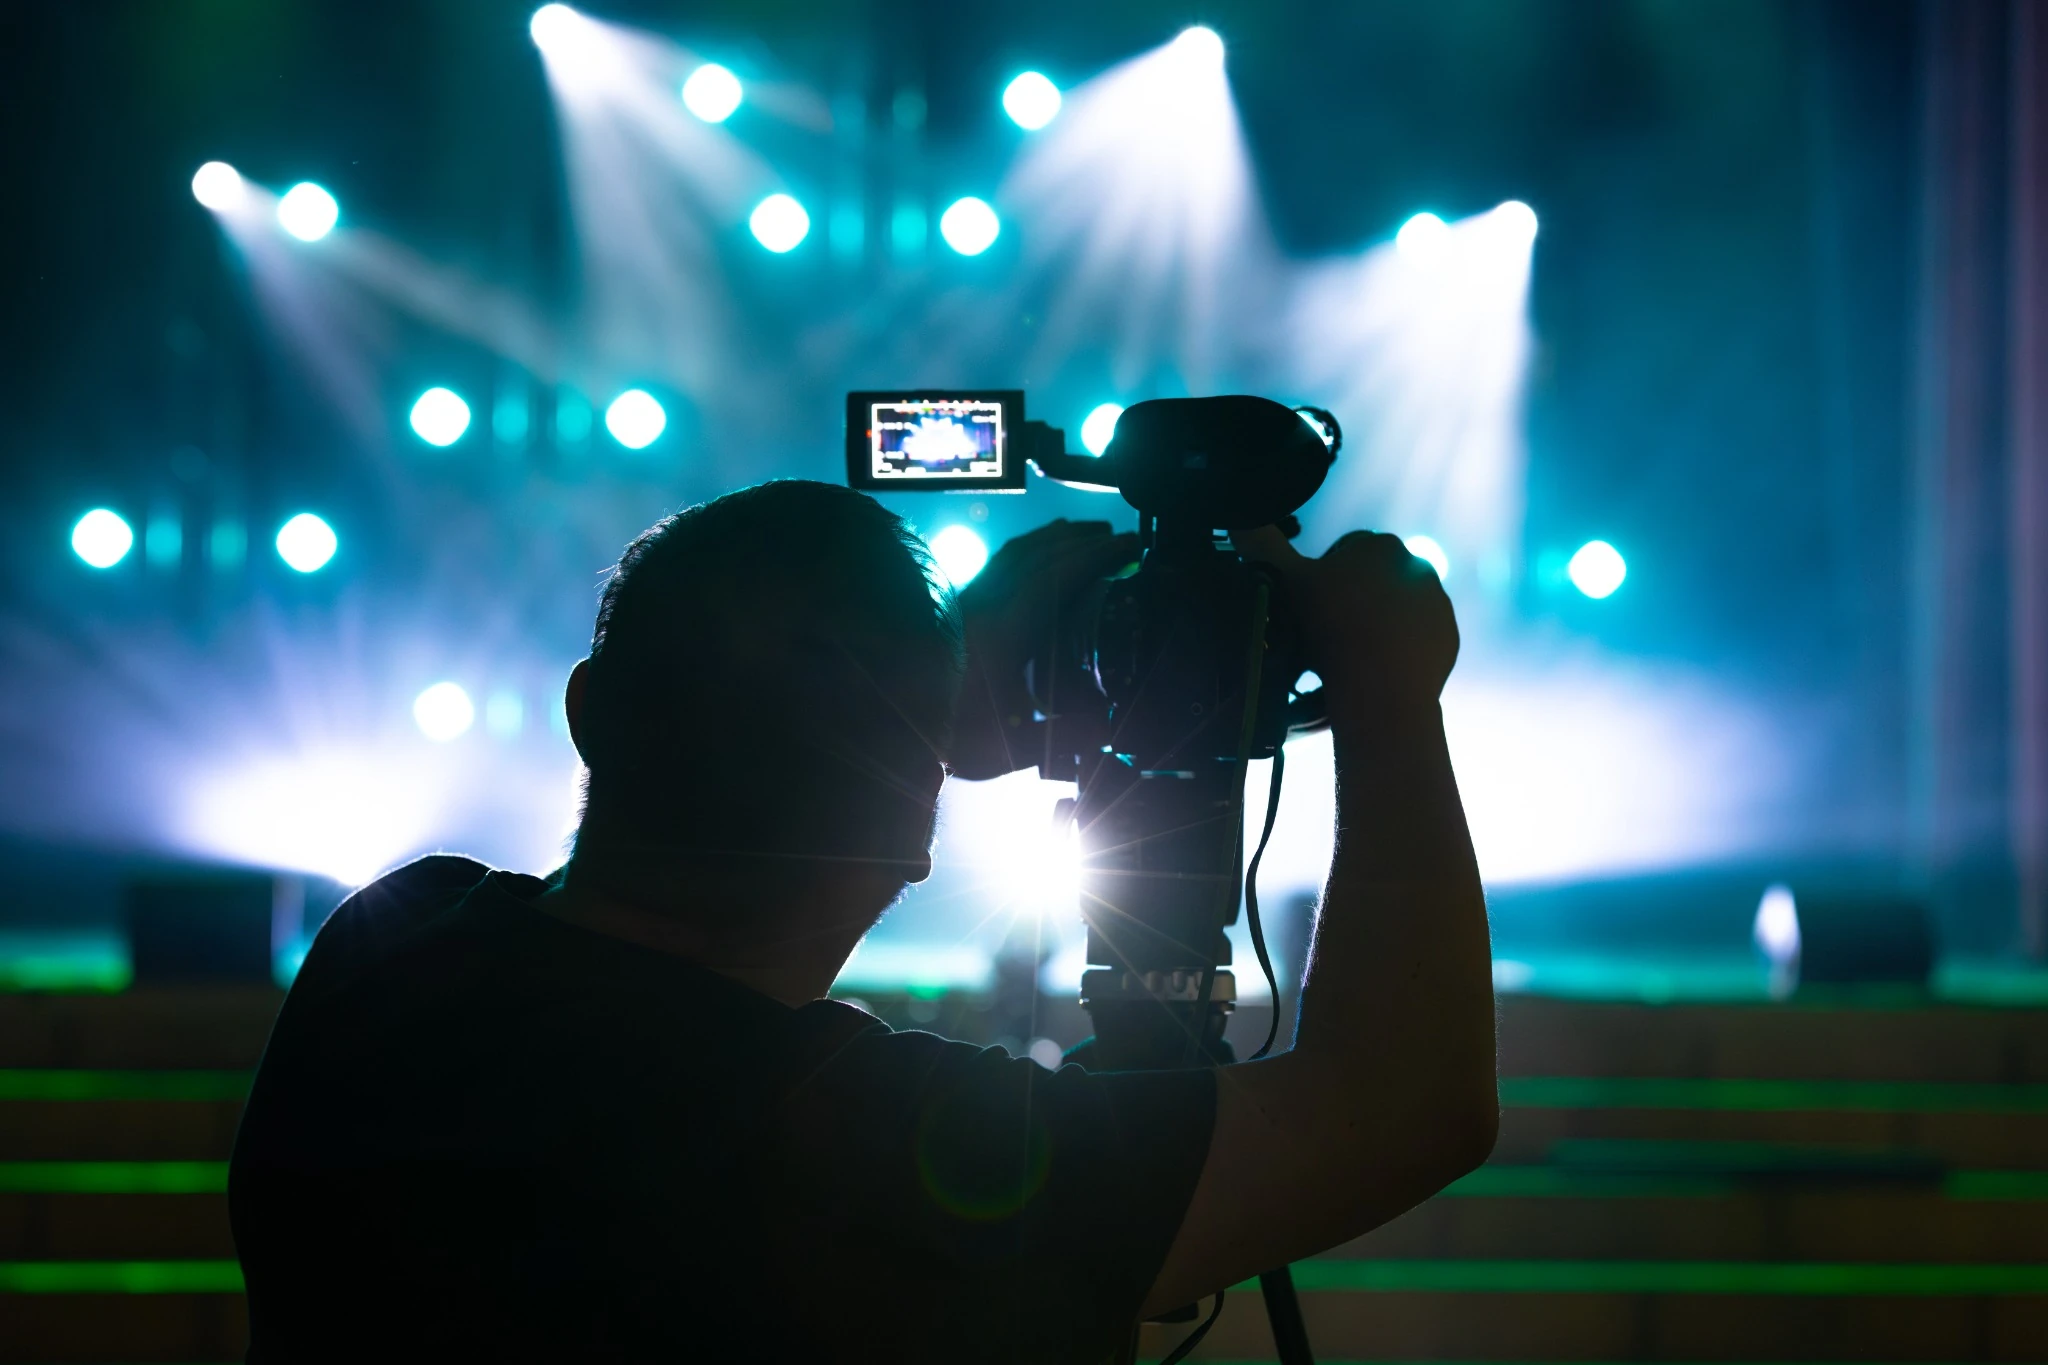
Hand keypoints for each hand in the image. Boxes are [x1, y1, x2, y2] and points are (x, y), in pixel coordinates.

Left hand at [946, 520, 1138, 779]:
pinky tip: (1036, 553)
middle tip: (1117, 536)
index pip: (1056, 577)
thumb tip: (1108, 728)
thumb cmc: (949, 738)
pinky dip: (1026, 548)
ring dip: (1053, 537)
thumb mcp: (1012, 746)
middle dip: (1082, 540)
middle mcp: (984, 607)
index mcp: (1004, 633)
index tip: (1128, 546)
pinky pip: (996, 563)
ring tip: (1084, 533)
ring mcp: (967, 603)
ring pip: (1014, 553)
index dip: (1097, 557)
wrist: (890, 729)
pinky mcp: (955, 608)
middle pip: (1038, 554)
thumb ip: (1064, 738)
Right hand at [1231, 526, 1458, 708]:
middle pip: (1370, 582)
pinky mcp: (1448, 636)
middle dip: (1352, 602)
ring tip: (1349, 657)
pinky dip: (1399, 650)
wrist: (1382, 687)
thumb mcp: (1286, 583)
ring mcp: (1437, 602)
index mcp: (1378, 544)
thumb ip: (1263, 546)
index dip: (1321, 580)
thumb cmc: (1331, 628)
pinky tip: (1377, 669)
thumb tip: (1237, 518)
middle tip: (1325, 636)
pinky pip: (1417, 639)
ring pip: (1394, 611)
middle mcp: (1416, 564)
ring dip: (1375, 625)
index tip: (1309, 609)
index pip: (1344, 552)